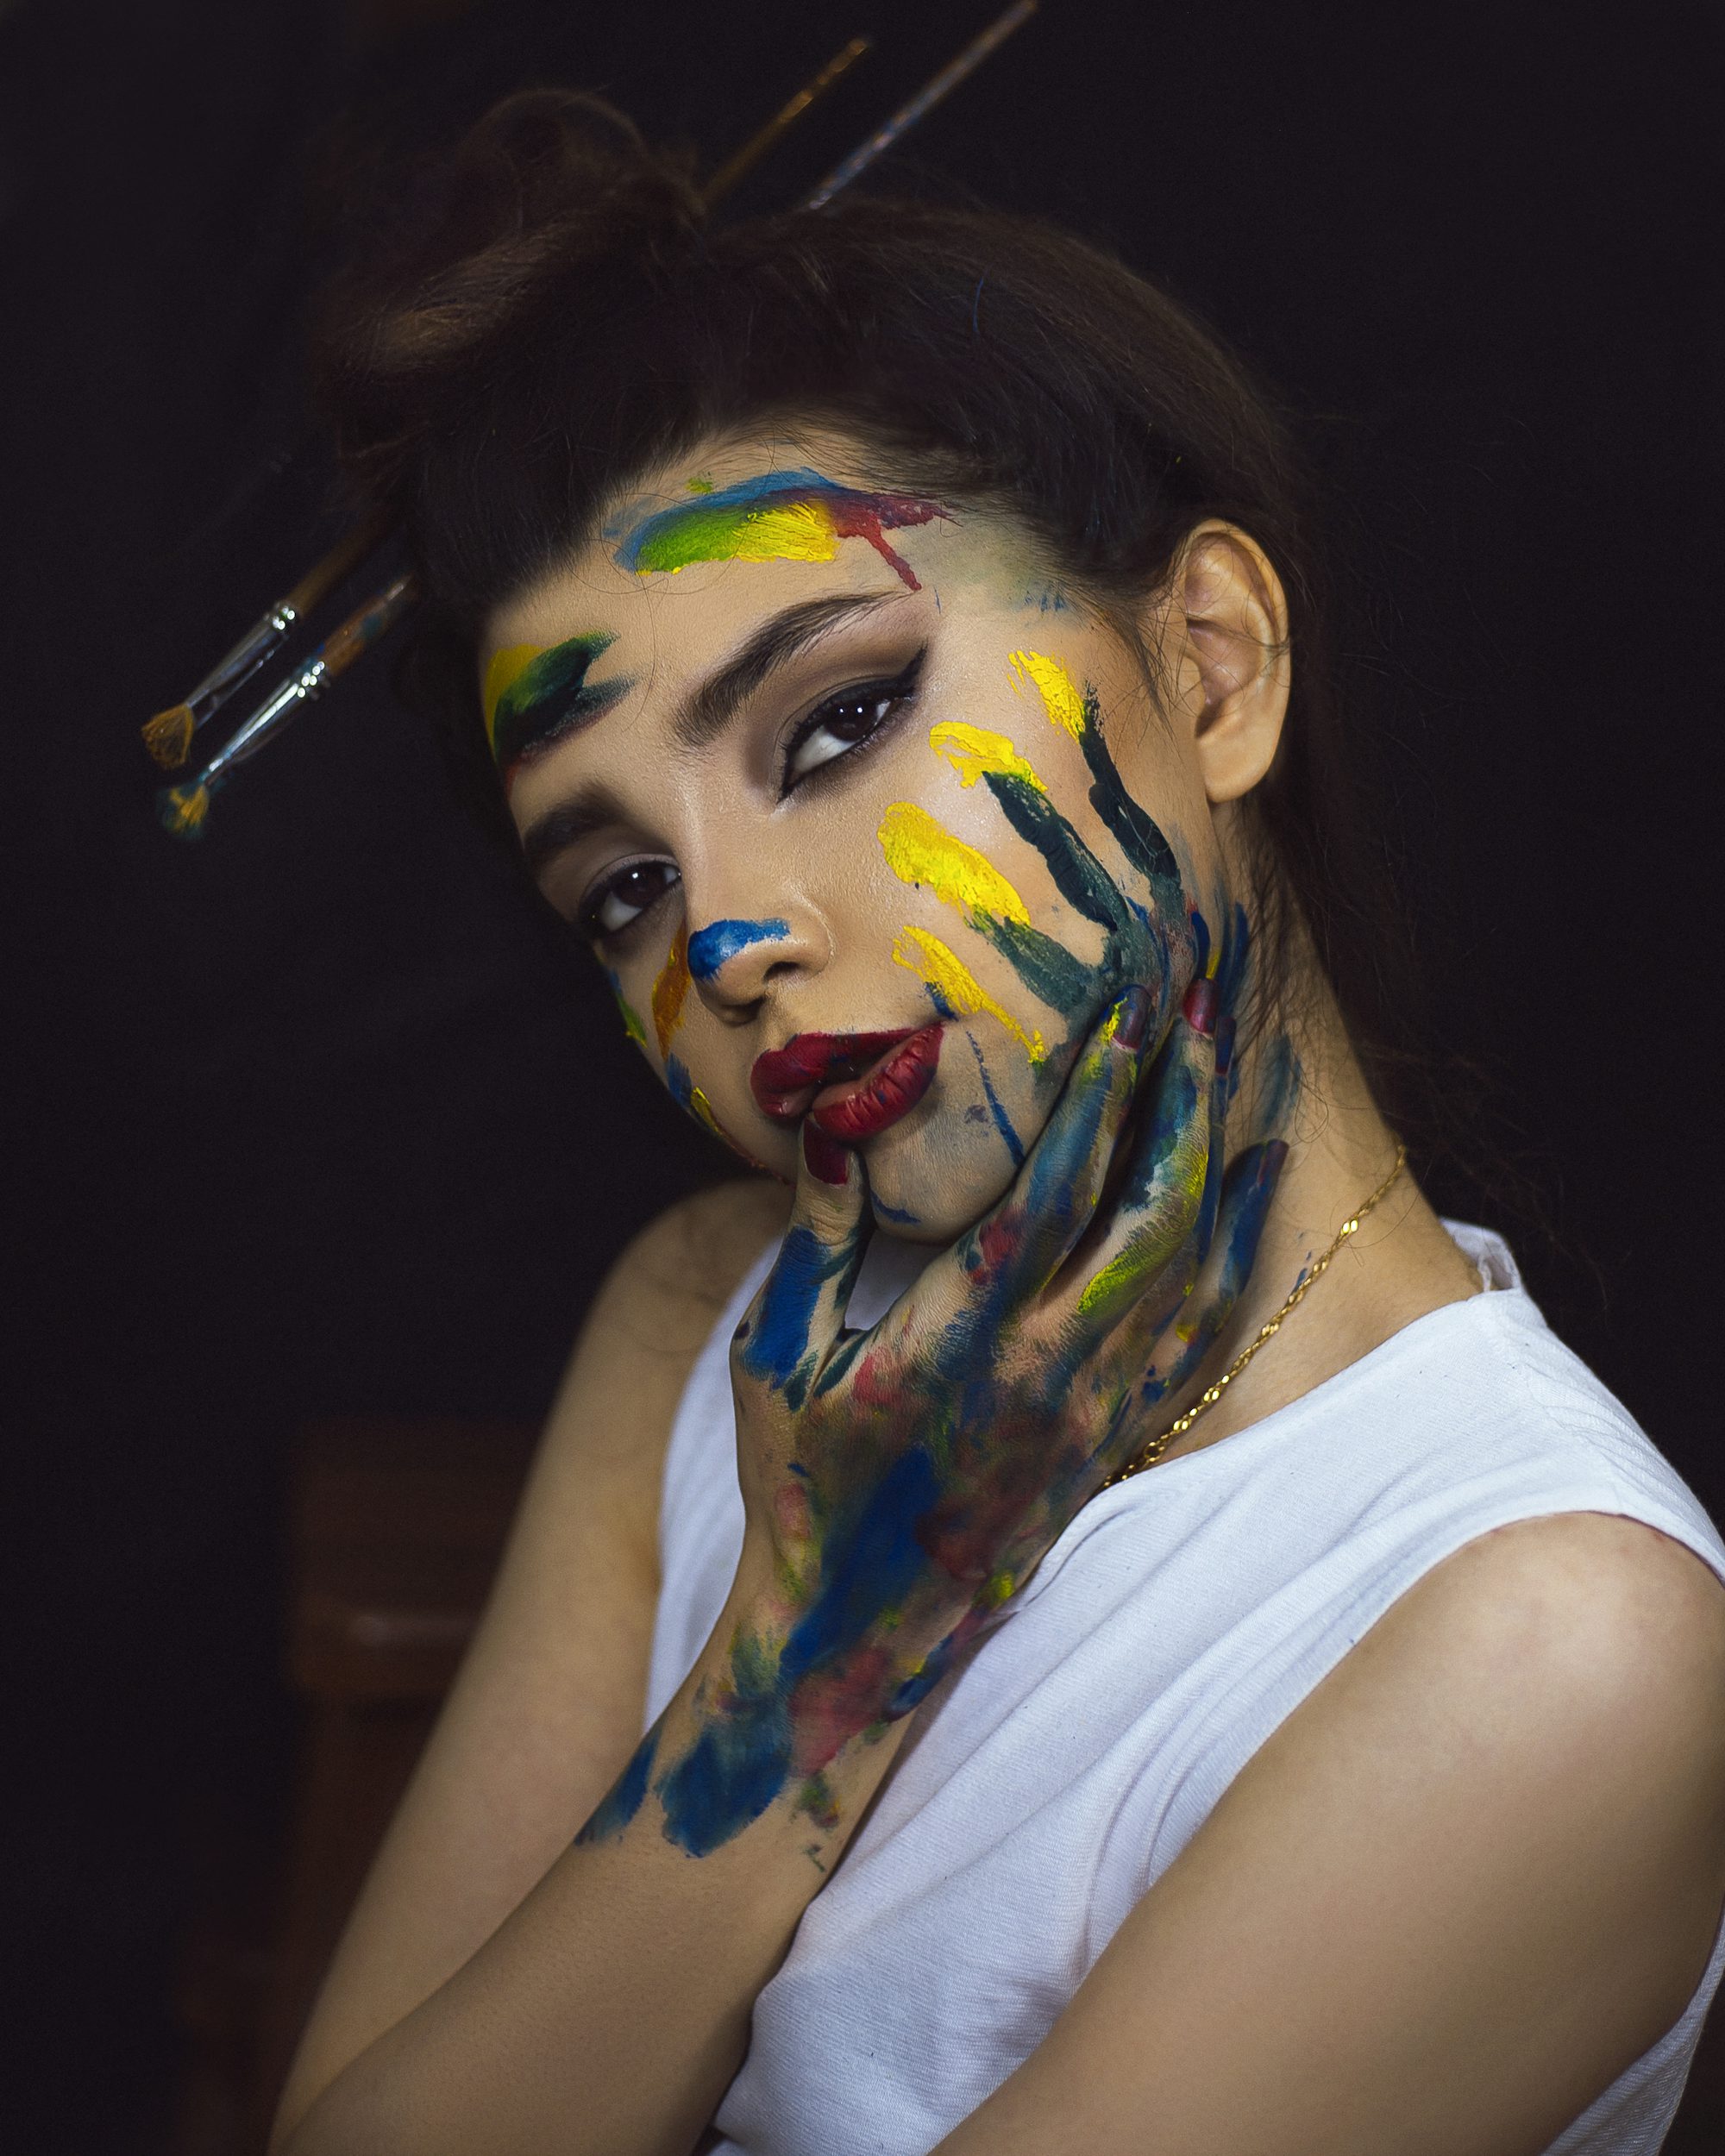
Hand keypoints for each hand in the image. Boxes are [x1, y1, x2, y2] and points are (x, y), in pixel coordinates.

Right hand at [657, 983, 1287, 1853]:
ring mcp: (1089, 1414)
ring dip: (1213, 1158)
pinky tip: (1246, 1193)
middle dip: (1181, 1098)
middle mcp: (1041, 1372)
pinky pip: (1193, 1336)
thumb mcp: (773, 1355)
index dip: (1095, 1089)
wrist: (849, 1640)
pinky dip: (1229, 1254)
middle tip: (1203, 1005)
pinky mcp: (1110, 1446)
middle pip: (1147, 1213)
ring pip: (1186, 1268)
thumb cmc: (795, 1487)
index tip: (1125, 1004)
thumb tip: (837, 1113)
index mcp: (953, 1339)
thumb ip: (817, 1232)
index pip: (1048, 1188)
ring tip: (1230, 1070)